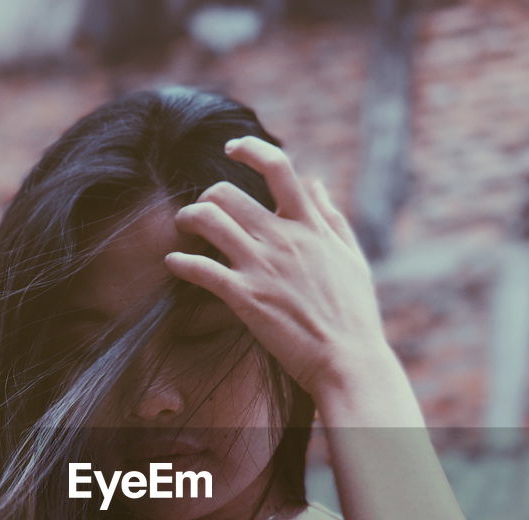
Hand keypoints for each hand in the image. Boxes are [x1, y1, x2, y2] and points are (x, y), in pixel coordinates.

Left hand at [163, 135, 394, 401]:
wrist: (349, 362)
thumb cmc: (355, 315)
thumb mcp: (351, 258)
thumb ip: (331, 218)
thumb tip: (317, 183)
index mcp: (311, 227)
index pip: (278, 168)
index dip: (250, 149)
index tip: (232, 148)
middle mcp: (283, 239)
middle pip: (228, 193)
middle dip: (208, 197)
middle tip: (203, 210)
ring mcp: (262, 267)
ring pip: (208, 221)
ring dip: (188, 219)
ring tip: (183, 227)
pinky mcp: (246, 298)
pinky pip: (200, 270)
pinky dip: (180, 263)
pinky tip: (173, 263)